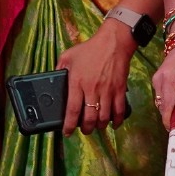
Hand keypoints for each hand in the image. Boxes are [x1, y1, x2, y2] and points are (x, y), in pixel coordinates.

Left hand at [58, 21, 136, 135]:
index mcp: (77, 82)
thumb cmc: (90, 48)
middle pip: (89, 118)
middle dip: (86, 129)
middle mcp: (92, 89)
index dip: (69, 125)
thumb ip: (59, 68)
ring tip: (96, 126)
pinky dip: (117, 120)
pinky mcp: (119, 90)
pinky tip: (114, 124)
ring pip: (104, 117)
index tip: (67, 132)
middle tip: (84, 130)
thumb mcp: (68, 56)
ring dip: (99, 126)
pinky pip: (119, 110)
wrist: (113, 42)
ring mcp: (107, 91)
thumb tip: (54, 79)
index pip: (72, 109)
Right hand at [151, 37, 174, 118]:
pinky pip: (163, 98)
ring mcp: (156, 82)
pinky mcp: (158, 82)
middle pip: (163, 106)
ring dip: (173, 110)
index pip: (166, 105)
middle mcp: (158, 81)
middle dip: (173, 117)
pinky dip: (171, 103)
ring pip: (162, 103)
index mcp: (168, 79)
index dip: (169, 120)